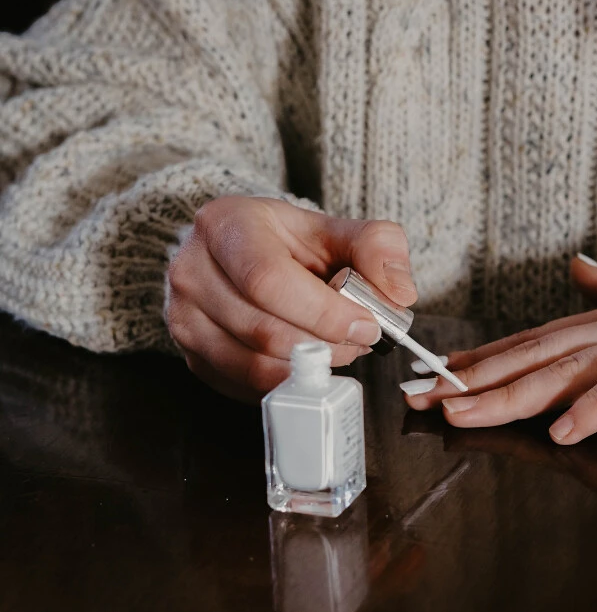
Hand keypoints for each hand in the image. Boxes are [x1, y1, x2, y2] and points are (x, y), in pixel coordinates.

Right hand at [166, 196, 416, 399]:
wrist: (242, 253)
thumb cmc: (290, 243)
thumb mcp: (337, 229)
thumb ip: (378, 248)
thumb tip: (399, 292)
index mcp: (225, 225)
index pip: (269, 280)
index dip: (324, 313)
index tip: (367, 326)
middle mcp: (192, 271)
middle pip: (263, 330)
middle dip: (325, 346)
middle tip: (361, 341)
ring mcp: (182, 317)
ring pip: (253, 365)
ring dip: (310, 369)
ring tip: (339, 349)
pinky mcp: (191, 355)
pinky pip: (245, 386)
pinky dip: (288, 382)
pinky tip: (310, 361)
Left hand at [406, 247, 596, 443]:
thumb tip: (578, 270)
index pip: (538, 338)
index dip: (486, 357)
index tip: (438, 374)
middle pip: (538, 355)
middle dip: (475, 379)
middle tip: (419, 396)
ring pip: (569, 369)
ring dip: (512, 392)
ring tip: (463, 411)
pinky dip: (593, 407)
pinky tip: (562, 429)